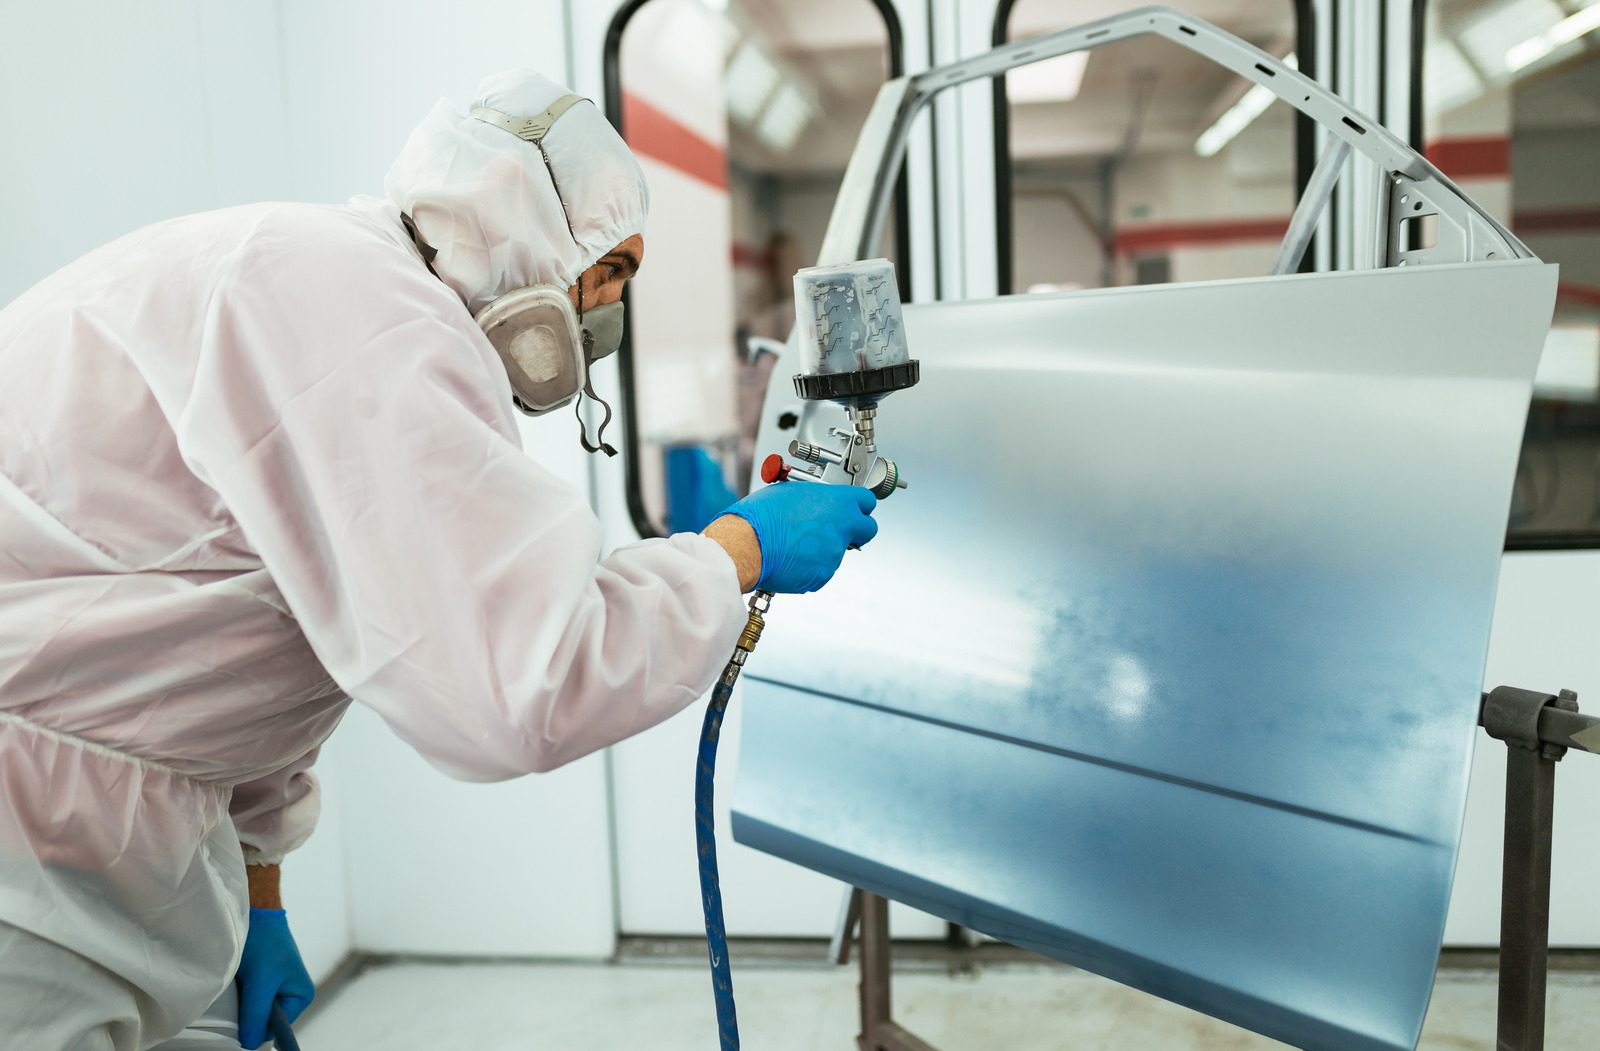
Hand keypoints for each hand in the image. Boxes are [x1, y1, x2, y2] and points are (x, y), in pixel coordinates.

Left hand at [236, 908, 314, 1049]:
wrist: (255, 910)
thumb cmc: (264, 942)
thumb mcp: (261, 982)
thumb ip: (256, 1015)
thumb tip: (250, 1044)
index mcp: (301, 997)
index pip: (275, 1029)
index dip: (256, 1029)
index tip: (239, 1023)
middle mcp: (290, 994)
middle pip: (264, 1020)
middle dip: (248, 1013)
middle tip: (240, 995)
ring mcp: (275, 986)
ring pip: (253, 1009)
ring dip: (242, 1002)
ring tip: (238, 985)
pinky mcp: (261, 979)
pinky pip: (249, 997)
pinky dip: (239, 993)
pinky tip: (236, 981)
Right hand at [716, 482, 878, 593]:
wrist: (745, 546)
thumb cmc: (760, 517)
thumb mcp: (789, 492)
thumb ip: (812, 498)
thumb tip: (814, 501)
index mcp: (837, 502)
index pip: (867, 501)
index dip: (860, 505)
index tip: (854, 508)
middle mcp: (841, 527)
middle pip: (868, 529)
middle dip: (856, 529)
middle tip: (837, 528)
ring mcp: (834, 553)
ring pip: (838, 551)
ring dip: (824, 548)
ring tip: (795, 542)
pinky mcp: (822, 575)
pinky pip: (821, 569)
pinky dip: (810, 566)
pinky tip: (790, 557)